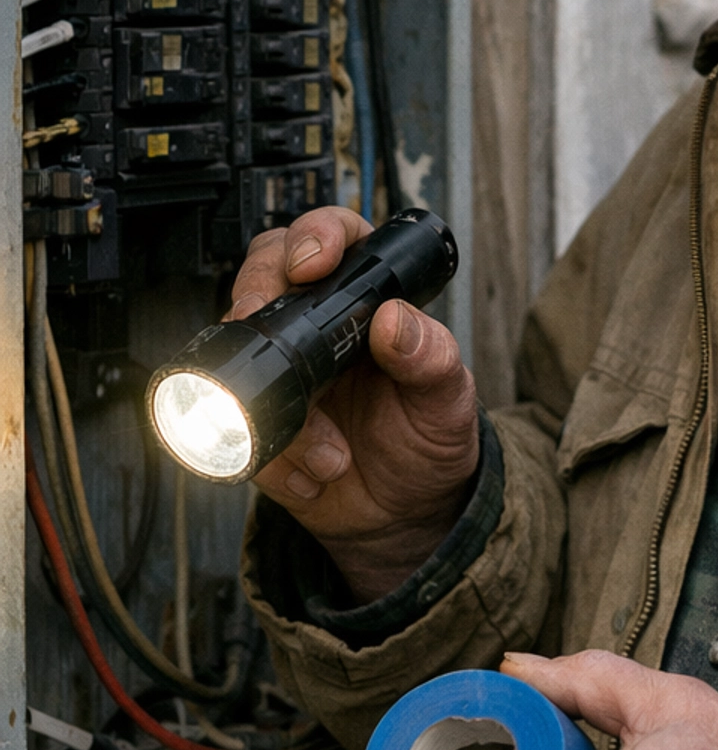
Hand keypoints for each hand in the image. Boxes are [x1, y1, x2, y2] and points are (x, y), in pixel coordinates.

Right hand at [228, 206, 479, 598]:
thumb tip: (394, 319)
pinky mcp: (255, 417)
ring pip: (240, 345)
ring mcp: (280, 369)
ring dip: (282, 405)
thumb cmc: (429, 440)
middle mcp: (315, 324)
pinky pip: (236, 422)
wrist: (403, 514)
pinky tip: (315, 476)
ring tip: (334, 452)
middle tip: (275, 333)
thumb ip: (431, 356)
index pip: (334, 238)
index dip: (317, 235)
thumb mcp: (449, 398)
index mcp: (367, 300)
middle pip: (264, 272)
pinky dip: (275, 456)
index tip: (316, 263)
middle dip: (258, 293)